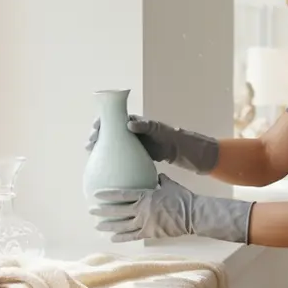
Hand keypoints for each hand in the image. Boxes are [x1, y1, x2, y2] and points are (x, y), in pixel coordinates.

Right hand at [86, 116, 219, 173]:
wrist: (199, 156)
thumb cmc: (185, 142)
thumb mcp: (166, 134)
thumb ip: (149, 127)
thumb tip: (129, 123)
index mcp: (144, 124)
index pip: (120, 119)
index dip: (106, 122)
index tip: (95, 129)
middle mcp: (142, 132)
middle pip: (116, 131)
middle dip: (101, 135)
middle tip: (89, 143)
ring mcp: (143, 144)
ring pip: (119, 144)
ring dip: (107, 148)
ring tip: (93, 154)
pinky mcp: (146, 155)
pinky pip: (128, 155)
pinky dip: (117, 158)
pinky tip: (108, 167)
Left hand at [90, 173, 251, 243]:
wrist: (193, 215)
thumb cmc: (184, 198)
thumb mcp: (172, 185)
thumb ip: (162, 181)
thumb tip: (158, 175)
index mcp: (146, 196)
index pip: (122, 194)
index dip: (108, 194)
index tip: (96, 194)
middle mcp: (142, 210)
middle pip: (118, 211)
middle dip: (103, 211)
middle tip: (91, 210)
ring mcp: (145, 223)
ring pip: (122, 225)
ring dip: (108, 225)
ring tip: (97, 225)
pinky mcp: (150, 233)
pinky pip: (132, 236)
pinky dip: (121, 237)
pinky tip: (111, 238)